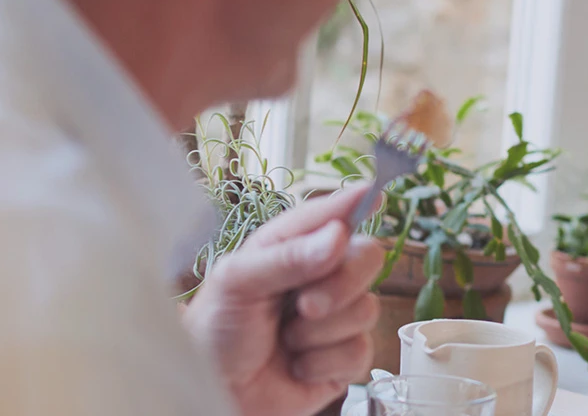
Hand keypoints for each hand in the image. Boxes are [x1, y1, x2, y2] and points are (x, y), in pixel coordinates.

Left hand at [183, 186, 385, 415]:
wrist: (215, 394)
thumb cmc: (213, 334)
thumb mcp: (236, 284)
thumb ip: (286, 258)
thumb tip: (338, 237)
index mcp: (290, 247)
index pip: (330, 216)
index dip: (356, 202)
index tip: (374, 194)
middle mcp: (318, 277)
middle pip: (367, 258)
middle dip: (341, 284)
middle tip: (305, 306)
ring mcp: (335, 317)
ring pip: (367, 308)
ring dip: (320, 332)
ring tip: (286, 341)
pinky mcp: (343, 358)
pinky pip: (360, 351)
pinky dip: (323, 363)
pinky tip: (297, 366)